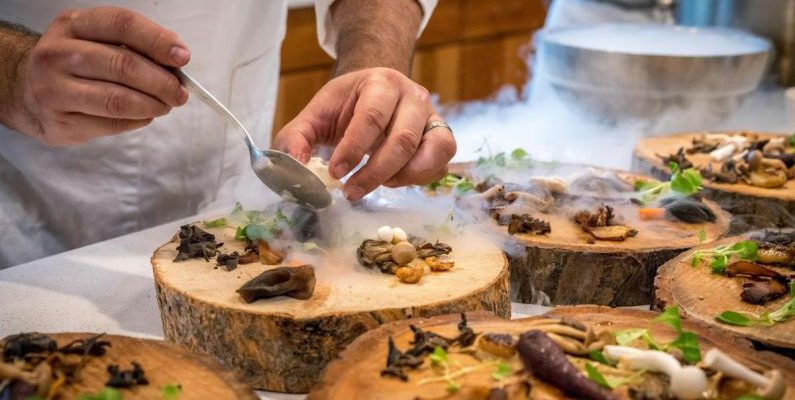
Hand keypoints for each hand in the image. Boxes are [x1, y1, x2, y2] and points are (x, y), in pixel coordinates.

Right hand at [17, 7, 189, 145]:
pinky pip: (111, 124)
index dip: (157, 40)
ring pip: (118, 100)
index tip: (182, 57)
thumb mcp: (96, 41)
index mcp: (72, 25)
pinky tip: (144, 115)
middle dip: (162, 82)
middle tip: (180, 92)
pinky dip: (137, 121)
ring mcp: (54, 90)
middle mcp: (57, 54)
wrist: (27, 91)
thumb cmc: (75, 64)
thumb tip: (176, 61)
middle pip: (124, 65)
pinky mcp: (60, 122)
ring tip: (166, 105)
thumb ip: (133, 46)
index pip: (122, 24)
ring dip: (153, 105)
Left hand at [274, 67, 455, 200]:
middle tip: (351, 192)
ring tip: (377, 184)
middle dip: (375, 172)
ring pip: (431, 152)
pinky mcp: (442, 137)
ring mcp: (432, 116)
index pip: (371, 117)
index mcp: (381, 83)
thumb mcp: (315, 115)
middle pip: (403, 139)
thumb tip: (293, 167)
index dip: (353, 149)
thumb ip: (296, 138)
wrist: (376, 92)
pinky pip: (441, 164)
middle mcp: (413, 96)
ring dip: (402, 177)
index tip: (335, 173)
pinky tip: (394, 180)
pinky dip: (419, 179)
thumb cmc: (345, 106)